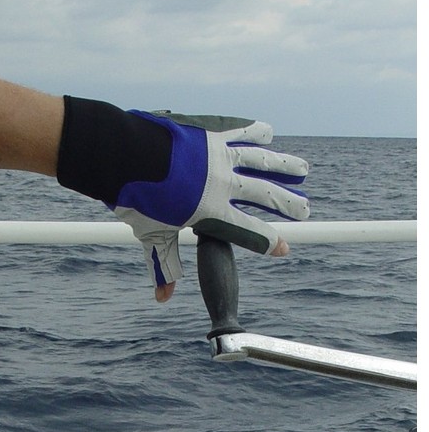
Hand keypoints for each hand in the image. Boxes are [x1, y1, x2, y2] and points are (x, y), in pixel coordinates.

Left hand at [56, 98, 308, 299]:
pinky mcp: (209, 134)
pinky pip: (240, 133)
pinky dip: (256, 133)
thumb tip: (163, 298)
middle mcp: (222, 185)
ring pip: (261, 160)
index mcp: (210, 213)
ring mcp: (218, 156)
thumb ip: (165, 264)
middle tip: (305, 210)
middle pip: (264, 195)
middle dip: (288, 204)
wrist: (126, 156)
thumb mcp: (152, 236)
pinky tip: (268, 133)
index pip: (248, 232)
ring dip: (284, 165)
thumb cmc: (137, 200)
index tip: (284, 248)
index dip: (268, 242)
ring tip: (302, 170)